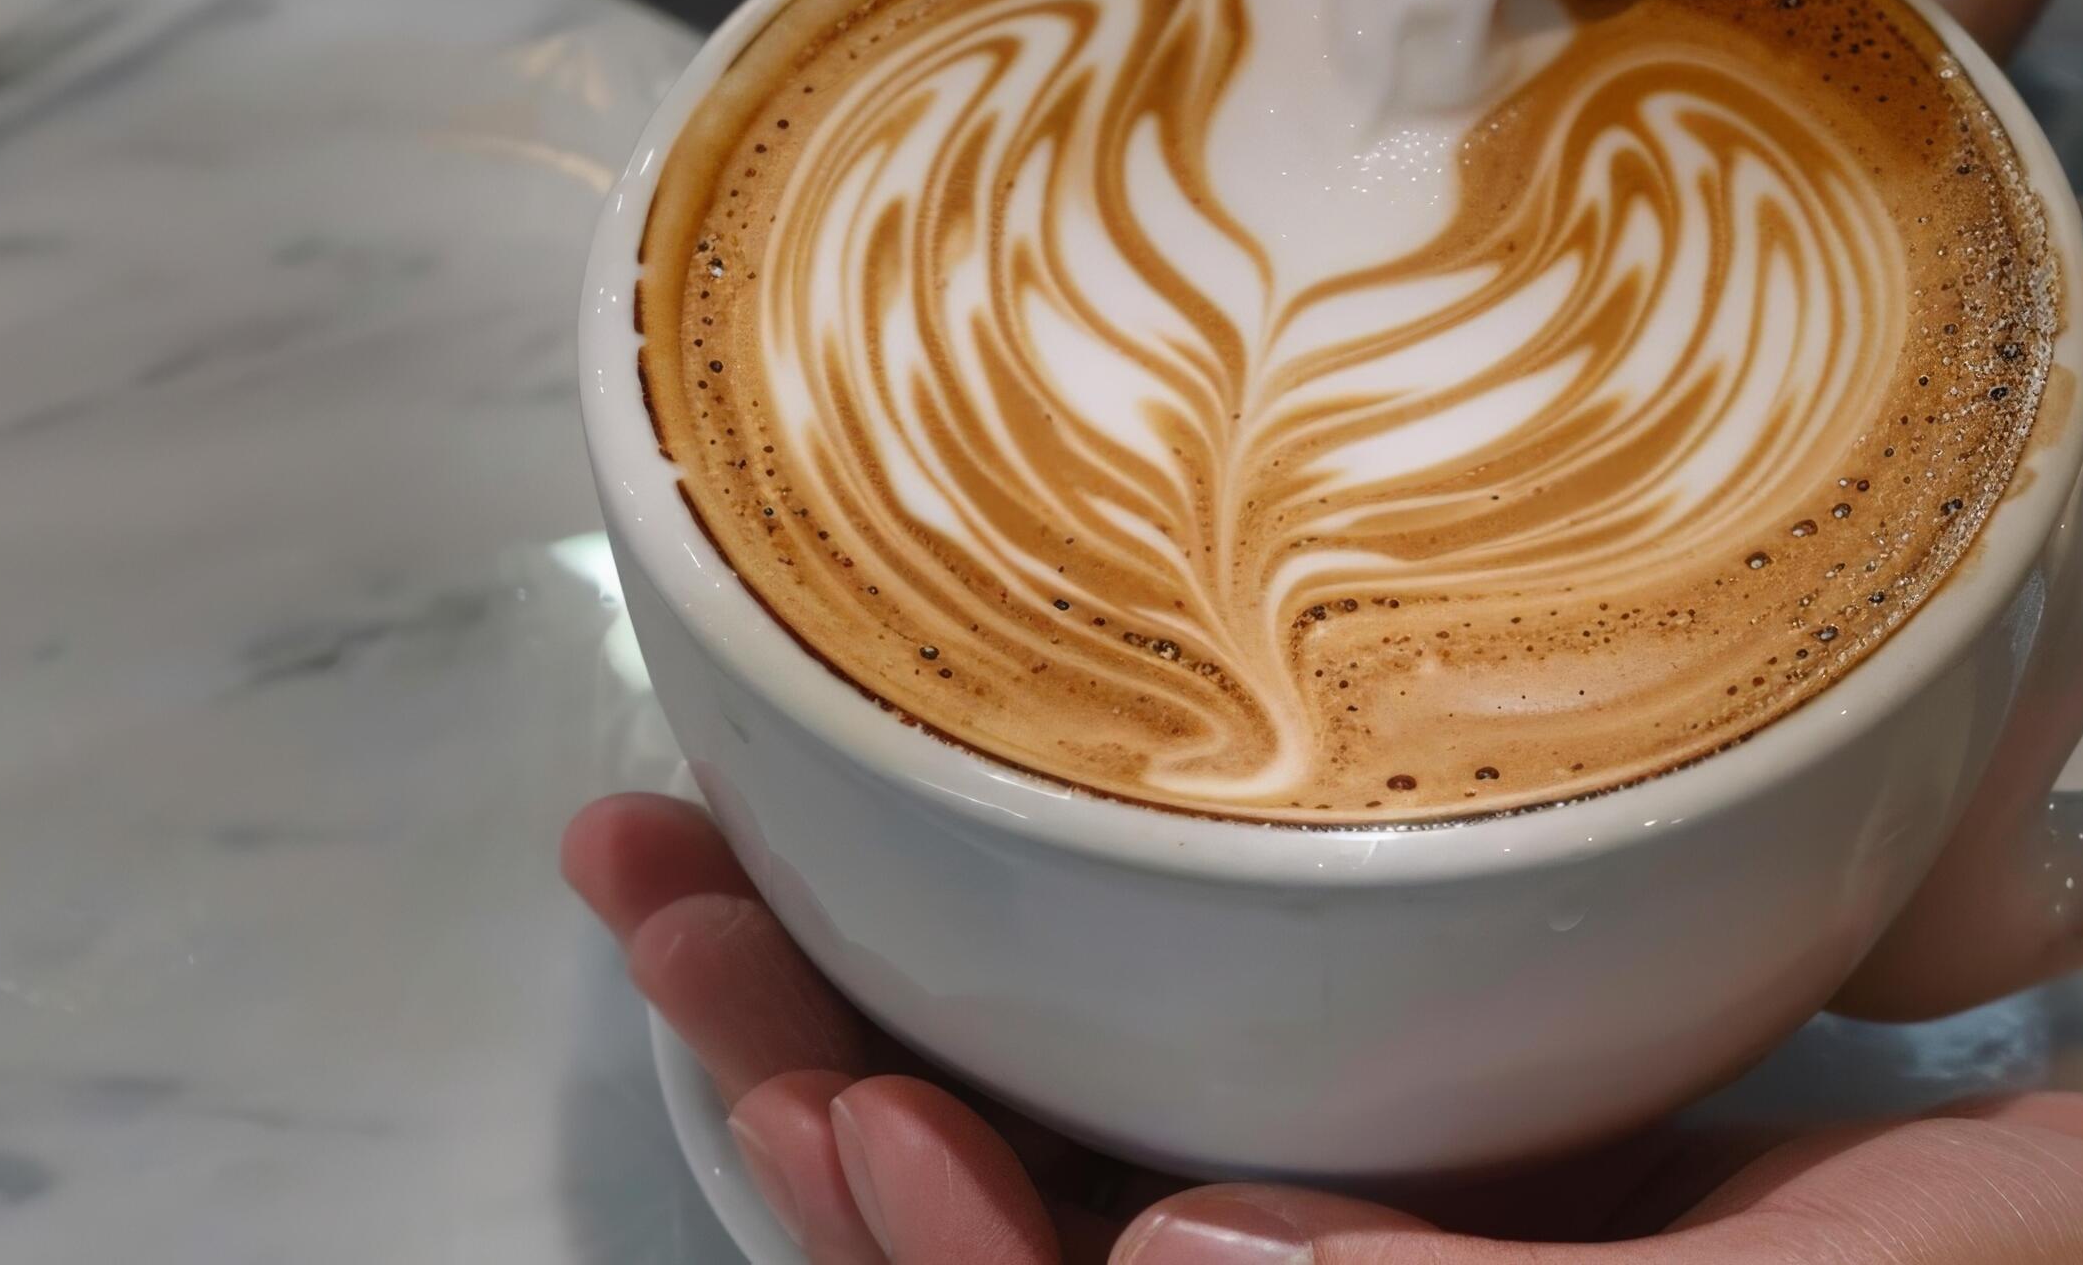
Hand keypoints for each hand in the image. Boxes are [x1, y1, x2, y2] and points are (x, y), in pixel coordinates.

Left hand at [561, 792, 2082, 1264]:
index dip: (910, 1250)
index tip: (824, 1081)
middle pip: (993, 1242)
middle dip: (810, 1076)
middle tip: (667, 892)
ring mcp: (1356, 1251)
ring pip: (1049, 1154)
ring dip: (882, 1008)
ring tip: (726, 866)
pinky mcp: (1415, 1156)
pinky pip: (1186, 1084)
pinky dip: (1054, 982)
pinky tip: (969, 857)